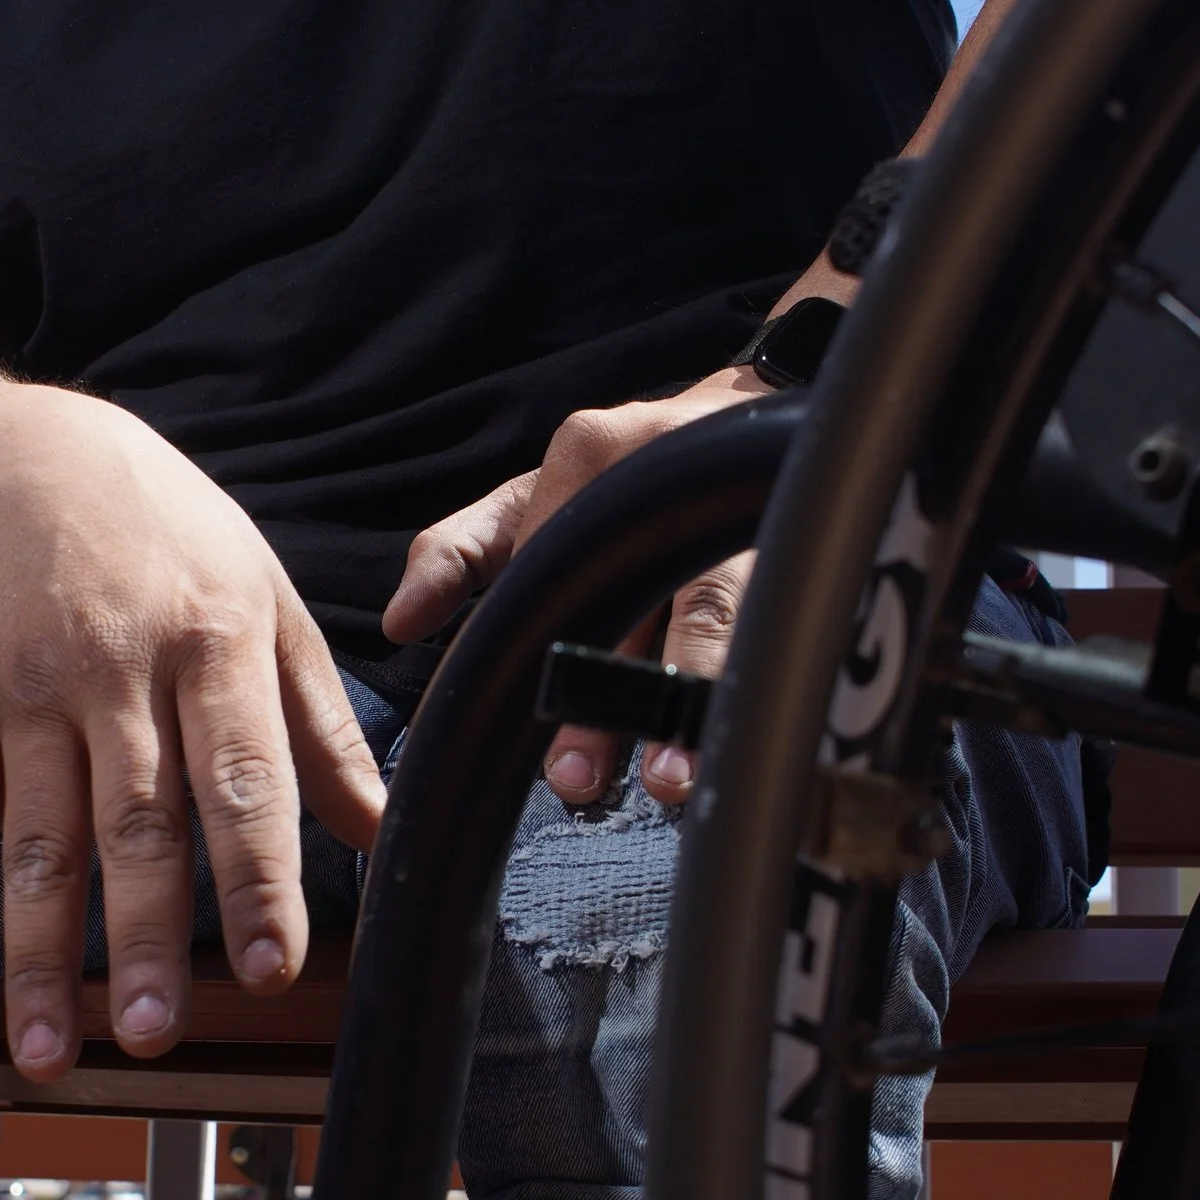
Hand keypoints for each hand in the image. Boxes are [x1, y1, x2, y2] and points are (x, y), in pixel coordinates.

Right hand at [0, 386, 383, 1073]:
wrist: (27, 455)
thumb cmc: (173, 536)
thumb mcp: (269, 599)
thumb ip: (322, 722)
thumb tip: (381, 827)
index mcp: (215, 641)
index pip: (241, 776)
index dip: (257, 876)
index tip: (269, 968)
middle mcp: (119, 671)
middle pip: (133, 822)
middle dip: (140, 938)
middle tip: (153, 1040)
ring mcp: (33, 691)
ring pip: (36, 838)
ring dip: (38, 954)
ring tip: (47, 1053)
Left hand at [382, 367, 776, 806]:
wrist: (744, 418)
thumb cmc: (621, 477)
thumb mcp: (527, 500)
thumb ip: (457, 553)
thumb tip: (402, 625)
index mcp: (590, 453)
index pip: (542, 561)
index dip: (521, 646)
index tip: (499, 716)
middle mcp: (665, 470)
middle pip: (629, 593)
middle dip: (602, 696)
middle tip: (575, 777)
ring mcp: (739, 504)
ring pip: (712, 607)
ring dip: (688, 698)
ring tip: (674, 782)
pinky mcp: (796, 540)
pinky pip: (773, 621)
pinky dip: (750, 687)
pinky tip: (741, 743)